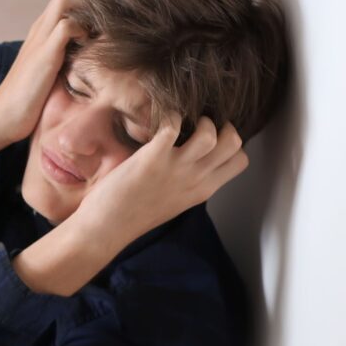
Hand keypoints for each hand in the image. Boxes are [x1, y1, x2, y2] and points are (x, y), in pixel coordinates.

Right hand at [0, 0, 89, 142]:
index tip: (98, 26)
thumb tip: (90, 56)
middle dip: (90, 1)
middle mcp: (40, 28)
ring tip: (93, 38)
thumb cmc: (26, 101)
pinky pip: (68, 25)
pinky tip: (85, 51)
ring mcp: (40, 39)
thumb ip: (64, 57)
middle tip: (99, 28)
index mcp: (41, 31)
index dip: (87, 3)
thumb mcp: (50, 72)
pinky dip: (82, 31)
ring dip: (87, 12)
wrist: (2, 117)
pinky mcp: (43, 54)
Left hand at [76, 112, 248, 239]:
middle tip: (201, 125)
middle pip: (234, 143)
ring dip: (199, 120)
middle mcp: (194, 180)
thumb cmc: (132, 215)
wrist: (106, 229)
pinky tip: (159, 120)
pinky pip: (172, 126)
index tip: (213, 138)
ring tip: (183, 123)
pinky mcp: (151, 159)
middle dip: (222, 126)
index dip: (231, 144)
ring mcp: (175, 169)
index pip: (239, 162)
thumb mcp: (172, 202)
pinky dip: (169, 116)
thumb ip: (187, 184)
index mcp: (201, 191)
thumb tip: (190, 164)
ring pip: (211, 134)